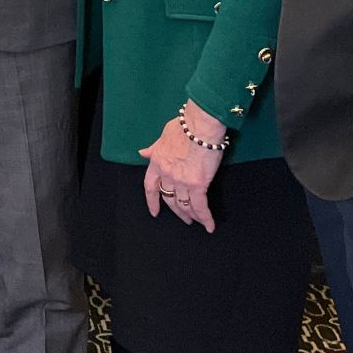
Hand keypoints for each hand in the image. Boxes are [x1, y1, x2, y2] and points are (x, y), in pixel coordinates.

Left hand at [139, 101, 226, 231]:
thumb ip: (154, 148)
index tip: (154, 211)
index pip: (150, 186)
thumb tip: (142, 153)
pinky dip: (205, 218)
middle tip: (184, 218)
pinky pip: (200, 206)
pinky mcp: (198, 184)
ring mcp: (181, 181)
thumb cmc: (184, 126)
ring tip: (196, 222)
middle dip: (176, 211)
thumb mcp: (163, 136)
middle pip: (169, 198)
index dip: (152, 200)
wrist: (200, 125)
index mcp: (157, 162)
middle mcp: (167, 174)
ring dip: (191, 216)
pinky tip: (209, 226)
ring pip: (184, 205)